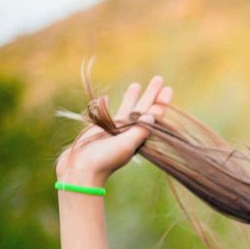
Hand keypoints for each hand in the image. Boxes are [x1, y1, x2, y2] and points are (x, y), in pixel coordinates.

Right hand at [55, 75, 172, 185]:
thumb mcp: (125, 146)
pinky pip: (109, 113)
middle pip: (143, 108)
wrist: (81, 170)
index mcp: (138, 137)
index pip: (153, 116)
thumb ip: (139, 131)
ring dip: (133, 97)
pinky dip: (110, 104)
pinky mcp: (101, 130)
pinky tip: (108, 97)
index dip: (161, 103)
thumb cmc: (104, 160)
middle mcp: (129, 132)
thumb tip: (153, 116)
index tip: (168, 89)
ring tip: (137, 84)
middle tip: (159, 79)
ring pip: (127, 109)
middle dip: (151, 94)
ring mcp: (115, 130)